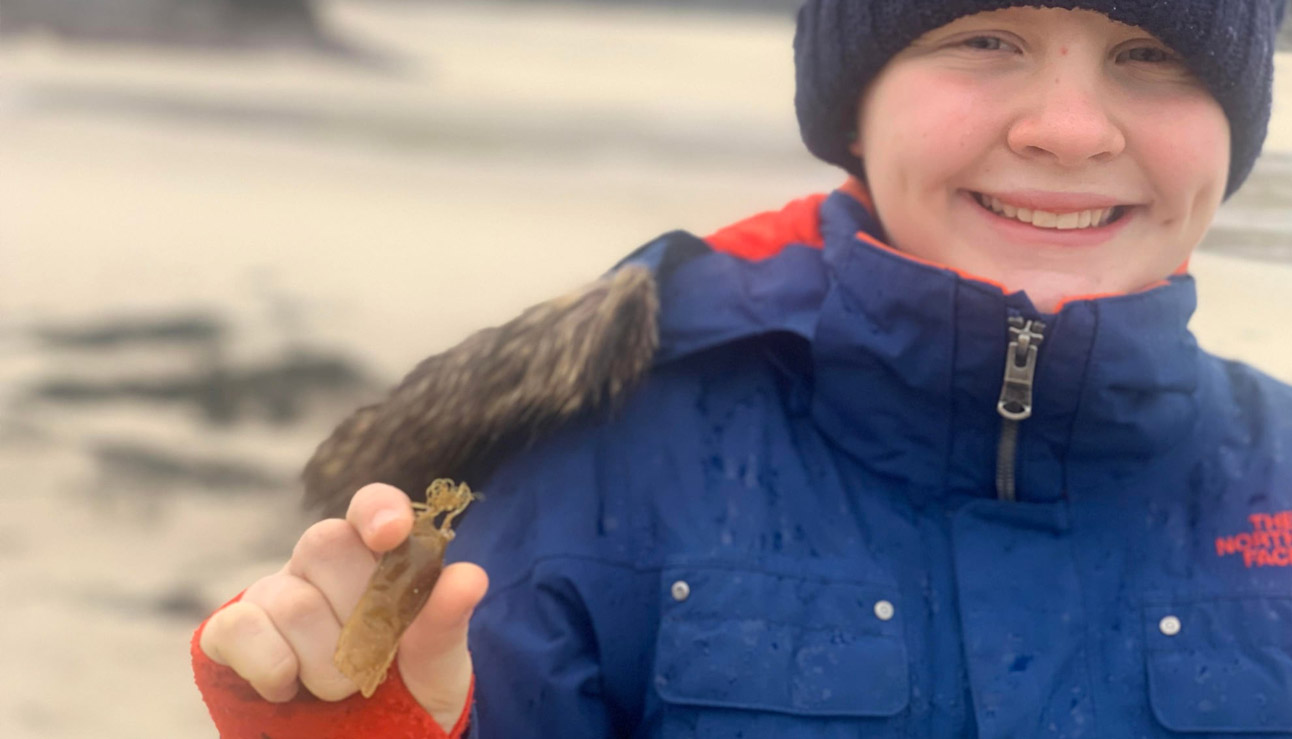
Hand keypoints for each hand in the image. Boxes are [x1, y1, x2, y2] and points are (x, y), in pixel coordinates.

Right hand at [199, 483, 488, 730]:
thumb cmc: (408, 695)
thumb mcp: (437, 665)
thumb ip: (445, 622)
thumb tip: (470, 576)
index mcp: (375, 557)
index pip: (371, 507)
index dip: (378, 510)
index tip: (391, 534)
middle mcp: (320, 565)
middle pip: (325, 543)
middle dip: (359, 612)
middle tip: (377, 658)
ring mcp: (272, 596)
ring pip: (291, 600)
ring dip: (327, 660)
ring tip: (342, 690)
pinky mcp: (231, 635)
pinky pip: (237, 628)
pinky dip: (271, 665)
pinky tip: (288, 688)